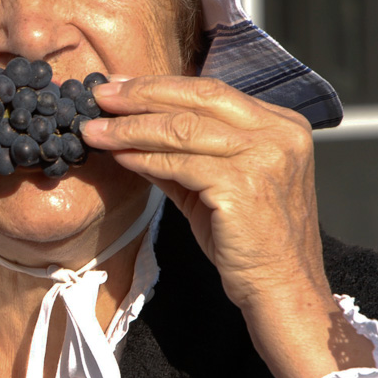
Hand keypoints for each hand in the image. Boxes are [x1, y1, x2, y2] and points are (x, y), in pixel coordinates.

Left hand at [82, 75, 371, 377]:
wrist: (282, 291)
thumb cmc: (250, 242)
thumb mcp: (218, 184)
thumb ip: (183, 154)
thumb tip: (129, 131)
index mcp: (282, 124)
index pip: (211, 91)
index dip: (161, 86)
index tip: (120, 86)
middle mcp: (280, 133)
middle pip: (198, 99)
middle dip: (142, 95)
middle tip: (100, 96)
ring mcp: (265, 157)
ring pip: (184, 129)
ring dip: (131, 128)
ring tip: (95, 130)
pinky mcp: (244, 186)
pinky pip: (180, 164)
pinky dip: (144, 159)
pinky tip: (119, 157)